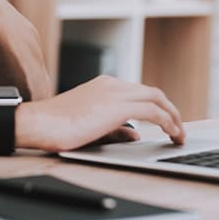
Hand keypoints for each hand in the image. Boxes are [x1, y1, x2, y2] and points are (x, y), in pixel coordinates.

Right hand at [16, 76, 184, 150]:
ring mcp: (115, 93)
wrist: (38, 124)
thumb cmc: (55, 128)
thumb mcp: (90, 126)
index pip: (138, 93)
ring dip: (173, 117)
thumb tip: (135, 133)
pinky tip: (172, 133)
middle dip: (170, 110)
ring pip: (157, 99)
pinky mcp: (118, 106)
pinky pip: (153, 111)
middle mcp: (111, 85)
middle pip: (153, 93)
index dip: (156, 107)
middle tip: (178, 128)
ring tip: (179, 134)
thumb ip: (115, 128)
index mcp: (103, 86)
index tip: (165, 121)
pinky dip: (167, 121)